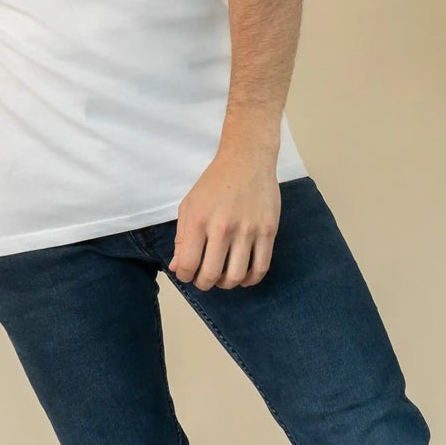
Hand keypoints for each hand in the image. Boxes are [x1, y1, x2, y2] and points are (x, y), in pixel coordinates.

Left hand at [168, 149, 281, 289]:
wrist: (247, 160)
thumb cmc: (215, 183)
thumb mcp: (189, 205)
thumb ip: (181, 238)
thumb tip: (177, 268)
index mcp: (198, 220)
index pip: (188, 264)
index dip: (185, 276)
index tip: (187, 273)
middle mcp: (222, 227)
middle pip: (212, 275)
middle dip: (204, 284)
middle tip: (204, 279)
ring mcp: (248, 230)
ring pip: (237, 276)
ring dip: (227, 284)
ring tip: (224, 277)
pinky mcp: (268, 231)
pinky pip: (261, 267)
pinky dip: (251, 279)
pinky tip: (244, 276)